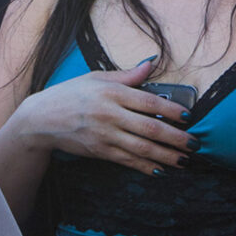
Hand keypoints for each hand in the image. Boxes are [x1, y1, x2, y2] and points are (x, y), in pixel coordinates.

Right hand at [16, 61, 195, 174]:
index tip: (187, 115)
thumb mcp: (96, 78)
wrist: (41, 119)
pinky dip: (144, 166)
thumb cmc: (70, 94)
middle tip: (194, 143)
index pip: (148, 101)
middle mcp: (110, 114)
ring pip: (142, 148)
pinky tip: (159, 170)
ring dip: (165, 156)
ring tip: (183, 160)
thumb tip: (151, 64)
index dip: (170, 109)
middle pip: (149, 127)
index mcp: (111, 93)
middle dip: (175, 138)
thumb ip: (126, 75)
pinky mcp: (99, 151)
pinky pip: (127, 160)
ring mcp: (105, 135)